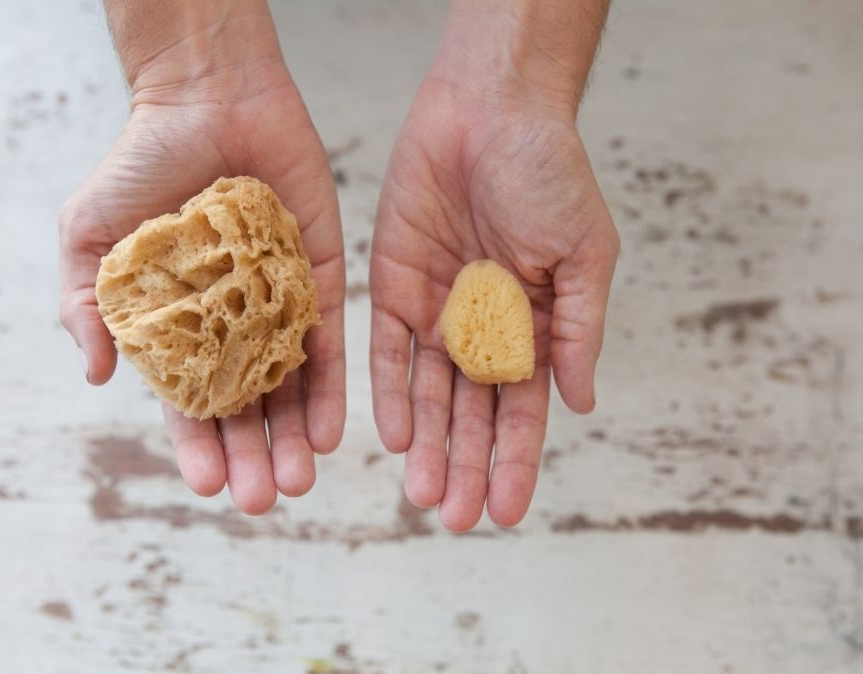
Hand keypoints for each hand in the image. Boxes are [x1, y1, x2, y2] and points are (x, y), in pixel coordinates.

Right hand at [59, 10, 344, 513]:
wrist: (207, 103)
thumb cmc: (140, 165)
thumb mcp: (90, 236)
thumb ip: (86, 304)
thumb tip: (97, 375)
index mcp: (182, 327)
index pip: (192, 401)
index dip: (200, 445)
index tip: (209, 486)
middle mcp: (235, 326)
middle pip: (248, 405)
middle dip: (255, 454)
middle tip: (266, 497)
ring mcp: (280, 306)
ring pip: (292, 385)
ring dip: (297, 435)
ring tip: (301, 478)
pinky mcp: (323, 279)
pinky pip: (330, 341)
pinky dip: (332, 386)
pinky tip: (335, 430)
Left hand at [369, 74, 618, 529]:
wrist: (491, 111)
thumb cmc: (550, 175)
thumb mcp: (585, 255)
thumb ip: (579, 331)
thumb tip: (581, 405)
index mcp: (534, 328)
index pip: (523, 410)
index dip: (514, 460)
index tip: (506, 509)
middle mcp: (482, 330)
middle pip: (471, 414)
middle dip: (465, 466)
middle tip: (454, 517)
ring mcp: (437, 312)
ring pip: (429, 394)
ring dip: (427, 445)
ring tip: (423, 494)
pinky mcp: (393, 287)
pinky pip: (388, 350)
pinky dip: (391, 393)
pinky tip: (395, 435)